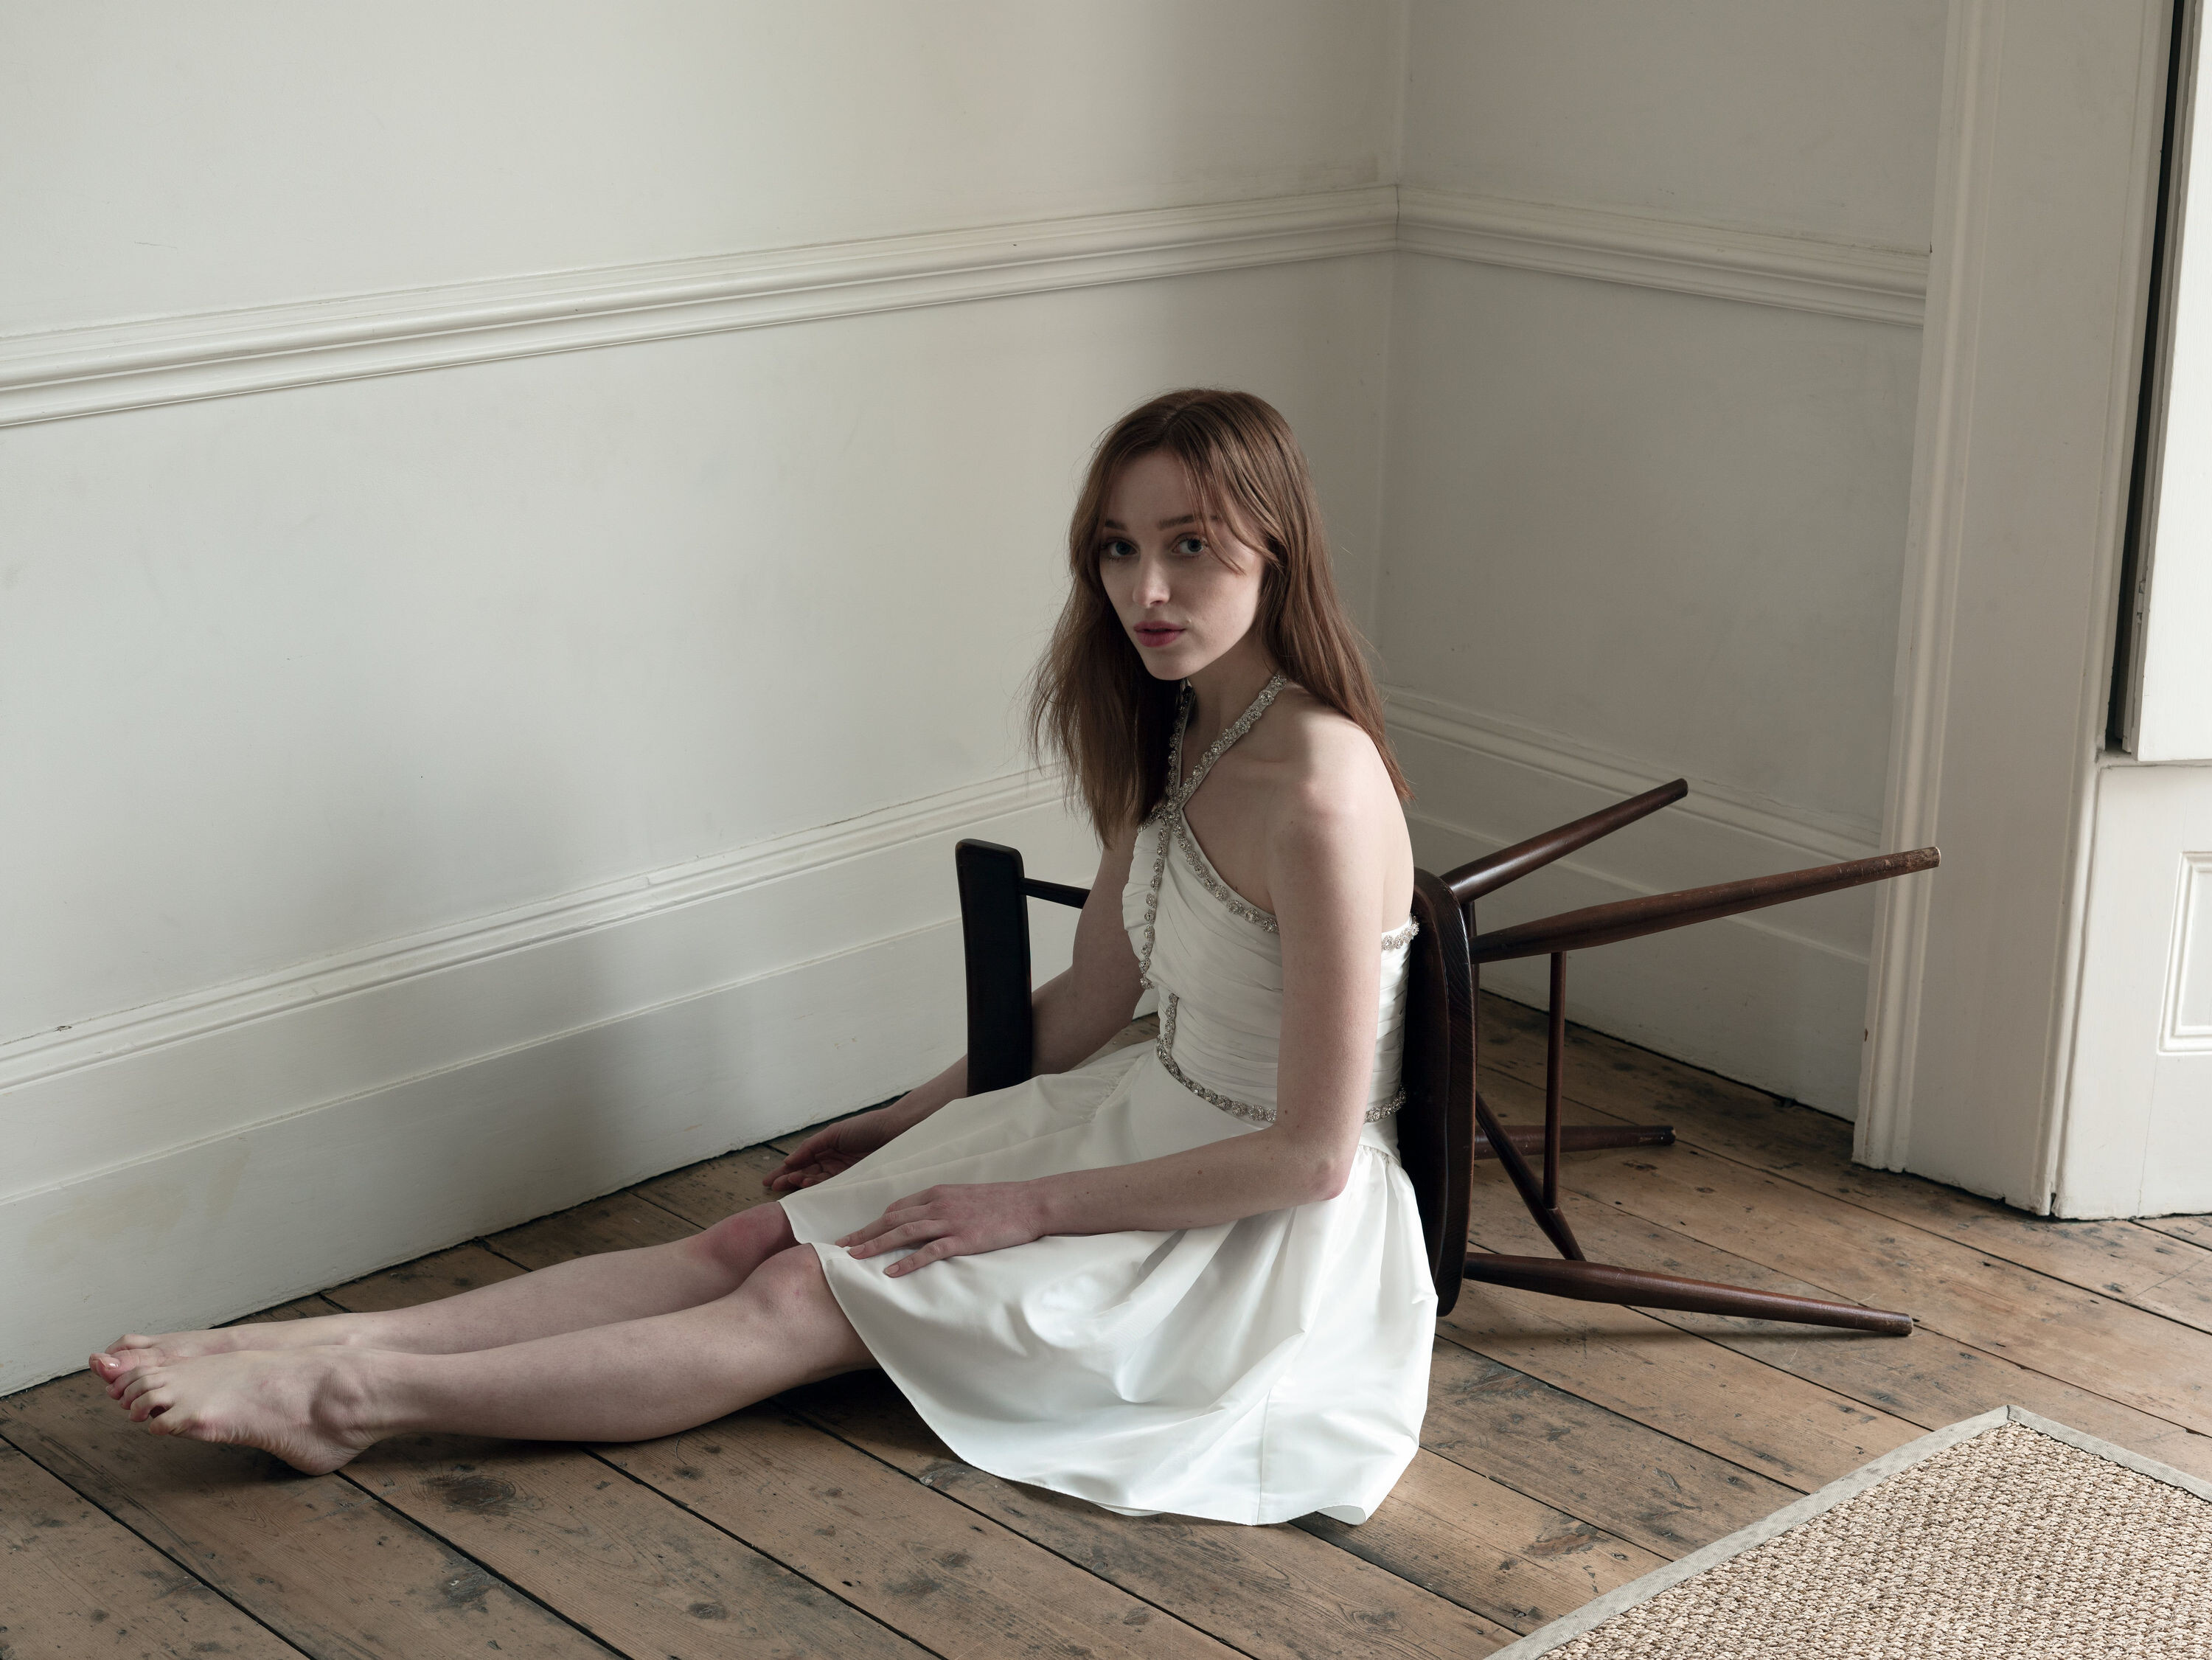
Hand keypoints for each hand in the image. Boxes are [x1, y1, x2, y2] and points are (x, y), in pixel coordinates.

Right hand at [766, 1108, 901, 1191]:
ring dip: (801, 1182)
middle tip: (773, 1187)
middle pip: (805, 1173)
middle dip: (788, 1180)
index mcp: (827, 1148)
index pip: (801, 1161)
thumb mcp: (834, 1133)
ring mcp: (842, 1173)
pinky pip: (831, 1187)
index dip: (784, 1170)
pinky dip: (817, 1186)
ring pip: (816, 1182)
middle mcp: (832, 1162)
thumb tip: (789, 1160)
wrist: (895, 1133)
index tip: (768, 1181)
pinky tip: (805, 1185)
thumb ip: (811, 1146)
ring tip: (789, 1182)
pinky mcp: (852, 1182)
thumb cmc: (866, 1127)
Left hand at [836, 1182, 1049, 1275]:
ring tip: (854, 1258)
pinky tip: (891, 1271)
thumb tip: (928, 1219)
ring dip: (875, 1245)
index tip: (860, 1234)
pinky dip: (907, 1261)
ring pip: (903, 1232)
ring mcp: (950, 1221)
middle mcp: (939, 1204)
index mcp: (938, 1193)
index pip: (898, 1207)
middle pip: (892, 1218)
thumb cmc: (1002, 1201)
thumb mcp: (967, 1196)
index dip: (876, 1222)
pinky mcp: (963, 1239)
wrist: (1031, 1203)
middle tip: (841, 1247)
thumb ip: (945, 1206)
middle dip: (864, 1233)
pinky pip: (929, 1251)